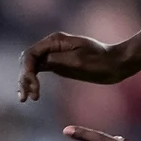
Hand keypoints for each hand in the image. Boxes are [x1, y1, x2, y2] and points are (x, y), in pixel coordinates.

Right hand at [17, 32, 136, 100]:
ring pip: (31, 67)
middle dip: (24, 78)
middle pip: (28, 60)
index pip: (31, 54)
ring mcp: (53, 54)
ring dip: (26, 82)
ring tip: (26, 99)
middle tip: (26, 98)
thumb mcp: (78, 61)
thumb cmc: (100, 61)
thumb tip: (41, 61)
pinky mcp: (57, 64)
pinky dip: (33, 82)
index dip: (26, 70)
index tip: (32, 86)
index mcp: (55, 40)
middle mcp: (51, 45)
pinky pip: (38, 71)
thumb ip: (57, 60)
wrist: (116, 64)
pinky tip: (32, 94)